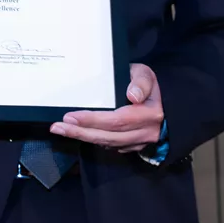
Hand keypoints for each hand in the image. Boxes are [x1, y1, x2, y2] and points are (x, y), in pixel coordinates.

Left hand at [49, 63, 163, 152]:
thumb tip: (133, 96)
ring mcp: (139, 142)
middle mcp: (145, 132)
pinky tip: (78, 134)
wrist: (165, 106)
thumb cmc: (149, 87)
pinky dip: (93, 140)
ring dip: (83, 138)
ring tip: (61, 130)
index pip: (117, 120)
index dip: (93, 120)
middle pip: (109, 136)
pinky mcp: (133, 147)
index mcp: (149, 113)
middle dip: (81, 132)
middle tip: (58, 126)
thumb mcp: (147, 75)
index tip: (71, 116)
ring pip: (108, 143)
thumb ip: (141, 82)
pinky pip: (111, 146)